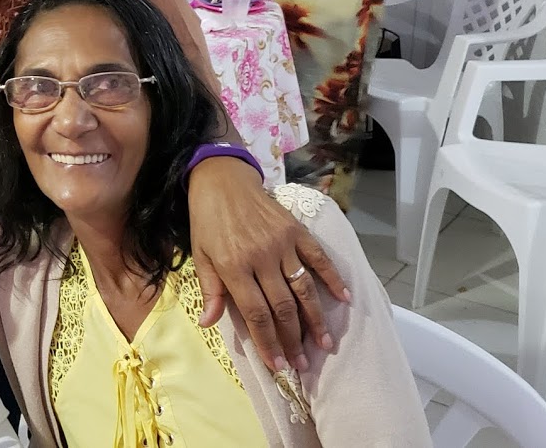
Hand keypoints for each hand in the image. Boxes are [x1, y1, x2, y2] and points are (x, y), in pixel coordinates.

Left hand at [187, 157, 349, 373]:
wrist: (223, 180)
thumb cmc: (208, 221)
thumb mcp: (201, 256)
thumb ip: (210, 290)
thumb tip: (209, 324)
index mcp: (234, 267)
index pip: (255, 314)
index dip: (268, 342)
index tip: (278, 365)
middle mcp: (261, 258)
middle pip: (282, 307)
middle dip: (293, 339)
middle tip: (302, 364)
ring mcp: (282, 244)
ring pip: (303, 289)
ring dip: (316, 319)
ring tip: (325, 344)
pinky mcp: (296, 231)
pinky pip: (318, 258)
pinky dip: (333, 279)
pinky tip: (344, 299)